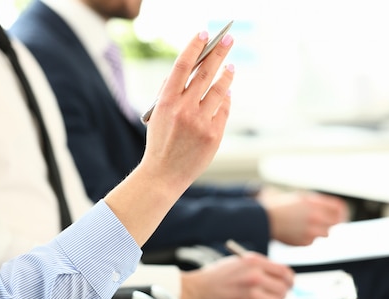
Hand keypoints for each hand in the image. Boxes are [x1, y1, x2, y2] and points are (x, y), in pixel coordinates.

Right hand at [140, 30, 233, 193]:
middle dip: (218, 53)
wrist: (163, 175)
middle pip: (205, 73)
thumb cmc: (160, 142)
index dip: (194, 47)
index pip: (182, 66)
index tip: (204, 33)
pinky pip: (224, 110)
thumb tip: (193, 71)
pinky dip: (226, 99)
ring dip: (226, 75)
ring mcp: (201, 123)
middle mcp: (184, 110)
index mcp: (166, 102)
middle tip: (228, 39)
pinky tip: (226, 92)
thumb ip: (171, 93)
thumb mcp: (158, 115)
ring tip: (230, 66)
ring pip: (219, 91)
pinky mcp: (213, 135)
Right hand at [180, 252, 293, 298]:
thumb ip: (258, 267)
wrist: (195, 292)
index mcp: (254, 261)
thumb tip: (278, 277)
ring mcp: (254, 294)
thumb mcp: (237, 263)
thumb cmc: (214, 277)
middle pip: (284, 288)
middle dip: (282, 293)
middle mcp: (256, 276)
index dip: (288, 280)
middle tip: (277, 295)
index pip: (284, 271)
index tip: (287, 283)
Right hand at [257, 190, 347, 245]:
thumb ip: (319, 204)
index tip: (342, 215)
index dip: (342, 212)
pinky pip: (313, 241)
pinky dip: (309, 238)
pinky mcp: (304, 242)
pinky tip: (298, 232)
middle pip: (336, 222)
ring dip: (320, 230)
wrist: (263, 219)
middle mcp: (314, 217)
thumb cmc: (282, 207)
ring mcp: (310, 231)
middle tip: (324, 222)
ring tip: (307, 226)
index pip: (339, 208)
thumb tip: (337, 211)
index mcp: (314, 203)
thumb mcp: (302, 198)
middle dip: (331, 222)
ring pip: (326, 233)